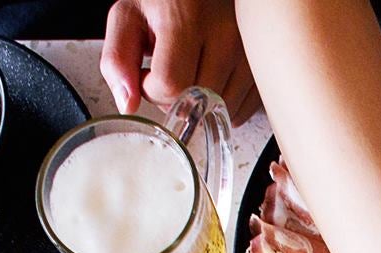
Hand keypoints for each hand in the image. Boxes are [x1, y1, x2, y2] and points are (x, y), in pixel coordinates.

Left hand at [101, 0, 259, 124]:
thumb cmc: (168, 0)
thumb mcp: (129, 17)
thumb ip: (117, 60)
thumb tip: (128, 103)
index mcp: (188, 18)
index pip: (171, 84)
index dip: (151, 89)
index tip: (148, 74)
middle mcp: (226, 36)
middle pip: (197, 104)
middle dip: (175, 99)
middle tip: (169, 72)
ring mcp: (250, 55)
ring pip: (220, 113)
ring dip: (199, 106)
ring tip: (192, 74)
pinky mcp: (262, 70)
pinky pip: (240, 113)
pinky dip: (220, 108)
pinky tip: (210, 81)